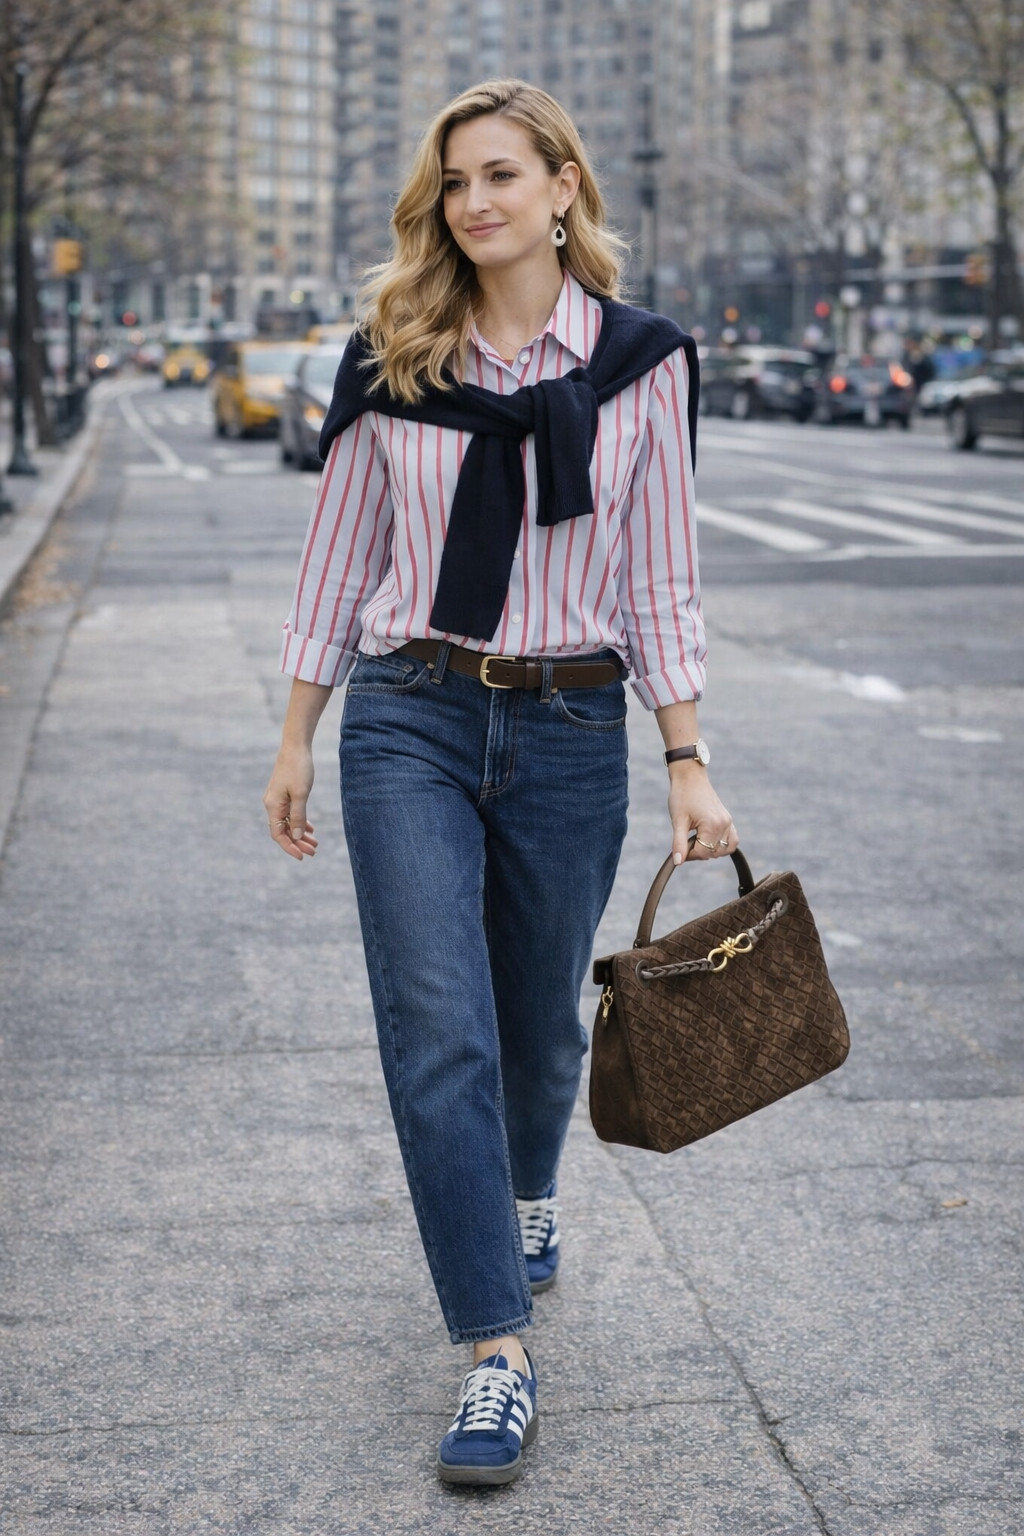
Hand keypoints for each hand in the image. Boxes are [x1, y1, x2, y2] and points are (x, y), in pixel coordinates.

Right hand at [263, 746, 318, 860]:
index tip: (302, 856)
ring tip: (315, 843)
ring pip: (288, 823)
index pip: (278, 834)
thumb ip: (298, 816)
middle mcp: (272, 805)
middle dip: (298, 843)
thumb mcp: (301, 794)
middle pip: (284, 830)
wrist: (296, 746)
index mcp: (273, 806)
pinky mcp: (284, 794)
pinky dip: (300, 822)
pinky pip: (290, 813)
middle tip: (314, 852)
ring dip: (300, 834)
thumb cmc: (298, 768)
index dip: (290, 847)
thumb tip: (297, 837)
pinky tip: (311, 828)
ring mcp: (277, 799)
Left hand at [667, 766, 736, 865]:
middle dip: (699, 852)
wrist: (690, 777)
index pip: (703, 853)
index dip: (689, 855)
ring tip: (697, 841)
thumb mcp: (678, 821)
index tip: (679, 849)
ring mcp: (728, 822)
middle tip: (686, 842)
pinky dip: (723, 846)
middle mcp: (724, 824)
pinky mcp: (728, 819)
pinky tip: (710, 842)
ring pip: (725, 850)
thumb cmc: (682, 796)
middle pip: (713, 853)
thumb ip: (679, 843)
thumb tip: (678, 862)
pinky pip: (732, 840)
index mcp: (712, 825)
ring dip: (711, 850)